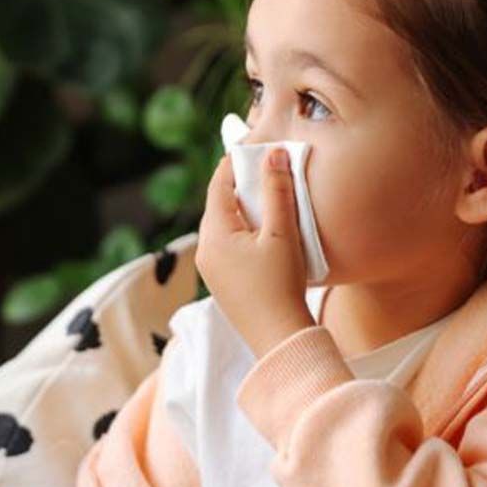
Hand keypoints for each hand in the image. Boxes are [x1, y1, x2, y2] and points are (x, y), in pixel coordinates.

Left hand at [195, 146, 313, 358]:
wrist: (279, 338)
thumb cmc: (280, 285)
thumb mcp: (281, 233)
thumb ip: (277, 191)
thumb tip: (273, 155)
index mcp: (213, 235)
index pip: (218, 186)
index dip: (233, 164)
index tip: (251, 148)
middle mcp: (205, 251)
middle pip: (219, 206)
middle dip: (240, 186)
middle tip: (263, 169)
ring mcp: (212, 270)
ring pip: (224, 226)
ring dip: (243, 210)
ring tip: (267, 198)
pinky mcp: (223, 284)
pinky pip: (228, 246)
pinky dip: (244, 231)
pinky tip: (265, 232)